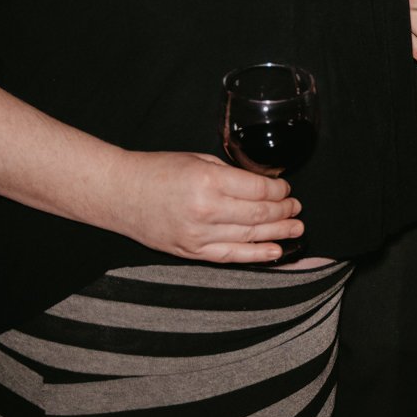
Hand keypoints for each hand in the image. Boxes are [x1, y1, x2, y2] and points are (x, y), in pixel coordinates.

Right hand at [103, 149, 302, 264]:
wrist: (120, 193)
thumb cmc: (157, 171)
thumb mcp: (198, 159)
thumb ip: (230, 173)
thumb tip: (261, 184)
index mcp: (208, 181)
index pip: (257, 189)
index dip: (279, 190)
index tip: (286, 188)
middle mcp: (206, 210)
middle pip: (258, 215)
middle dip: (283, 211)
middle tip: (296, 208)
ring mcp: (198, 235)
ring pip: (249, 237)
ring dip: (277, 233)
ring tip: (296, 229)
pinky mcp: (190, 252)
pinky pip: (230, 256)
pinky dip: (256, 255)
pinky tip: (275, 252)